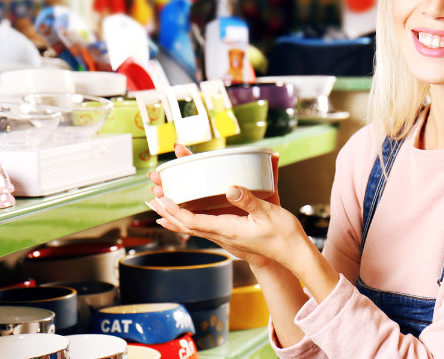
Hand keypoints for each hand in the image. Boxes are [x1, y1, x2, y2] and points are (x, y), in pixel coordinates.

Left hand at [147, 144, 306, 270]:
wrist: (292, 255)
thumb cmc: (283, 236)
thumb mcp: (268, 213)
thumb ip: (249, 200)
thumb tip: (230, 188)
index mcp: (228, 230)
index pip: (193, 221)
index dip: (175, 210)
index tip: (162, 198)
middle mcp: (222, 235)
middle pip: (186, 224)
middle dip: (166, 210)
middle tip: (150, 196)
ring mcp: (224, 236)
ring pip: (191, 226)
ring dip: (173, 215)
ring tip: (158, 203)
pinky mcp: (229, 234)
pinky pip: (201, 227)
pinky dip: (185, 220)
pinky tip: (180, 217)